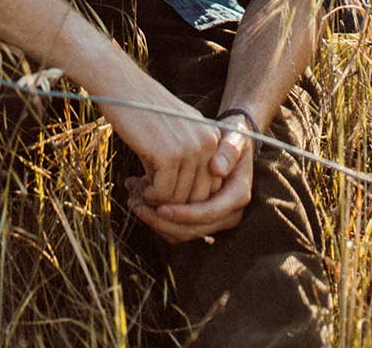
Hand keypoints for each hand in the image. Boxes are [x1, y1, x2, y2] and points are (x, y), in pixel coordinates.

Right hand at [98, 75, 222, 208]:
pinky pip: (164, 194)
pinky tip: (138, 184)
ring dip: (158, 200)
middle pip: (198, 195)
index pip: (210, 185)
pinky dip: (150, 196)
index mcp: (212, 136)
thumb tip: (184, 202)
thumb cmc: (144, 111)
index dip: (186, 196)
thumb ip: (187, 161)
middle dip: (173, 203)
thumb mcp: (175, 133)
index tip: (164, 193)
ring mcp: (191, 149)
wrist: (122, 88)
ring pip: (180, 198)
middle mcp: (208, 143)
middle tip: (148, 195)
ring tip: (140, 189)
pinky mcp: (170, 156)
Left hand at [127, 123, 253, 243]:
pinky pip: (178, 229)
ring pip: (181, 234)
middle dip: (162, 222)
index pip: (208, 213)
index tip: (160, 207)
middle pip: (192, 230)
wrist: (230, 143)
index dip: (183, 214)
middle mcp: (229, 214)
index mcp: (237, 195)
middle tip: (136, 204)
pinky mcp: (202, 220)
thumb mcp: (234, 136)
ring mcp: (215, 219)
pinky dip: (159, 220)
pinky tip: (142, 200)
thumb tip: (217, 169)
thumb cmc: (231, 137)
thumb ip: (229, 150)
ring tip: (134, 200)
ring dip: (156, 222)